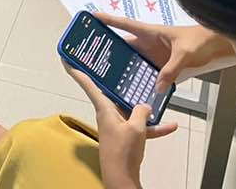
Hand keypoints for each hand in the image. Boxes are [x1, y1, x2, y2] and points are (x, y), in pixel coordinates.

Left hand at [64, 59, 176, 188]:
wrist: (122, 178)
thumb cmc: (123, 152)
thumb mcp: (136, 127)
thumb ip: (141, 111)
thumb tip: (144, 105)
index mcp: (104, 109)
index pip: (88, 84)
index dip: (76, 71)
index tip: (66, 58)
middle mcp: (108, 114)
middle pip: (110, 92)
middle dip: (115, 80)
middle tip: (116, 64)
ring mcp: (117, 125)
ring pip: (129, 109)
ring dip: (142, 106)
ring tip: (155, 96)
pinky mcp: (126, 136)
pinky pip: (141, 127)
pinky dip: (154, 126)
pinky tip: (170, 125)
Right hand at [93, 13, 234, 93]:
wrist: (217, 47)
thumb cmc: (200, 41)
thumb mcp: (184, 54)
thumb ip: (171, 70)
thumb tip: (157, 87)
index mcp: (150, 32)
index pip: (125, 24)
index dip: (108, 20)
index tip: (91, 17)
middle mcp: (149, 43)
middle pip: (125, 46)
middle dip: (110, 51)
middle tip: (93, 59)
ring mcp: (155, 56)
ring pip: (134, 62)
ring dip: (124, 69)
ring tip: (108, 79)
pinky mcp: (163, 67)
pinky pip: (148, 74)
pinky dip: (140, 81)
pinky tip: (133, 91)